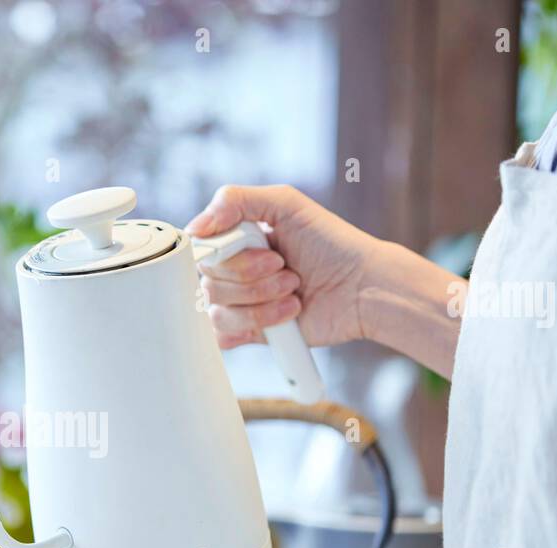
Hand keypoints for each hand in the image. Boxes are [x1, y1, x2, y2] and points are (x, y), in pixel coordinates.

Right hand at [188, 185, 382, 349]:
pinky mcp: (251, 332)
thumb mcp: (286, 203)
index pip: (203, 251)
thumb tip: (194, 228)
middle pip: (209, 283)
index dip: (230, 259)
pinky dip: (254, 327)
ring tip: (295, 293)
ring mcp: (242, 303)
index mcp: (237, 240)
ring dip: (262, 304)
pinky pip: (224, 336)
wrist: (363, 288)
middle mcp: (235, 271)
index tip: (269, 255)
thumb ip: (235, 201)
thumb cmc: (333, 244)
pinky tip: (283, 317)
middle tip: (289, 271)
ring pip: (218, 312)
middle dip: (254, 281)